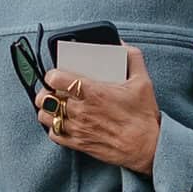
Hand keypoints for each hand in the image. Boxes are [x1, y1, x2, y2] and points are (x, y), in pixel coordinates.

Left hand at [39, 46, 160, 174]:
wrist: (147, 147)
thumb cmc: (143, 116)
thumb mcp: (142, 81)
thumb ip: (132, 58)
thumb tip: (122, 44)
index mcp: (92, 92)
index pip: (56, 79)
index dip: (52, 74)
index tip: (56, 74)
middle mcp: (80, 110)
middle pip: (46, 97)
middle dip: (46, 91)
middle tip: (53, 89)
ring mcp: (77, 128)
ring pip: (45, 116)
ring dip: (47, 109)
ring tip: (54, 105)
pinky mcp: (77, 143)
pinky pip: (54, 134)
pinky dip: (53, 127)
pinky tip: (61, 122)